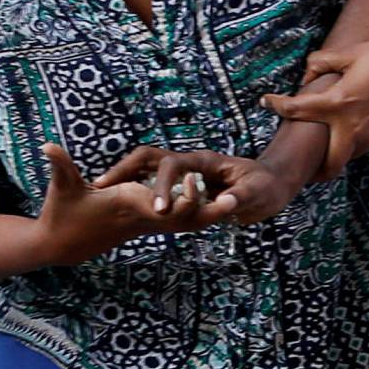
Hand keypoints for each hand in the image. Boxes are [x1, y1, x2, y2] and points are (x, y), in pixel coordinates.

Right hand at [31, 143, 245, 266]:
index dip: (181, 195)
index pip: (162, 203)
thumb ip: (60, 166)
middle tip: (236, 201)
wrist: (62, 246)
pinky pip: (177, 223)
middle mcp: (143, 216)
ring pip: (184, 223)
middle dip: (209, 211)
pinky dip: (195, 216)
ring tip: (235, 205)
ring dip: (208, 215)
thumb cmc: (60, 215)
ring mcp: (146, 222)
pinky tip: (213, 209)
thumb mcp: (60, 189)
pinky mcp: (146, 223)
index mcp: (128, 205)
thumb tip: (48, 146)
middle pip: (184, 218)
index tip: (197, 181)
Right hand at [92, 145, 297, 225]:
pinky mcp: (178, 184)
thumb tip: (230, 203)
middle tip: (102, 187)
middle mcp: (187, 164)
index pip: (173, 165)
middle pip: (147, 158)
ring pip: (143, 167)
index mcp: (203, 161)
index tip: (159, 210)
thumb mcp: (258, 193)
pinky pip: (148, 182)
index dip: (163, 185)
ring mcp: (180, 173)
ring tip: (99, 188)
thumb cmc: (264, 186)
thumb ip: (243, 197)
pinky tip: (113, 197)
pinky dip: (130, 186)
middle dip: (125, 171)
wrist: (269, 185)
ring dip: (122, 175)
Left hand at [262, 24, 368, 175]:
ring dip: (337, 152)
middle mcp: (353, 126)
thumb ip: (323, 63)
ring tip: (331, 141)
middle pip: (328, 164)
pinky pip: (365, 144)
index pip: (297, 110)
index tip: (267, 102)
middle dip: (316, 169)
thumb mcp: (352, 53)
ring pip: (348, 155)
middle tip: (307, 165)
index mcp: (339, 103)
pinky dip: (356, 139)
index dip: (277, 106)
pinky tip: (356, 125)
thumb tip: (308, 74)